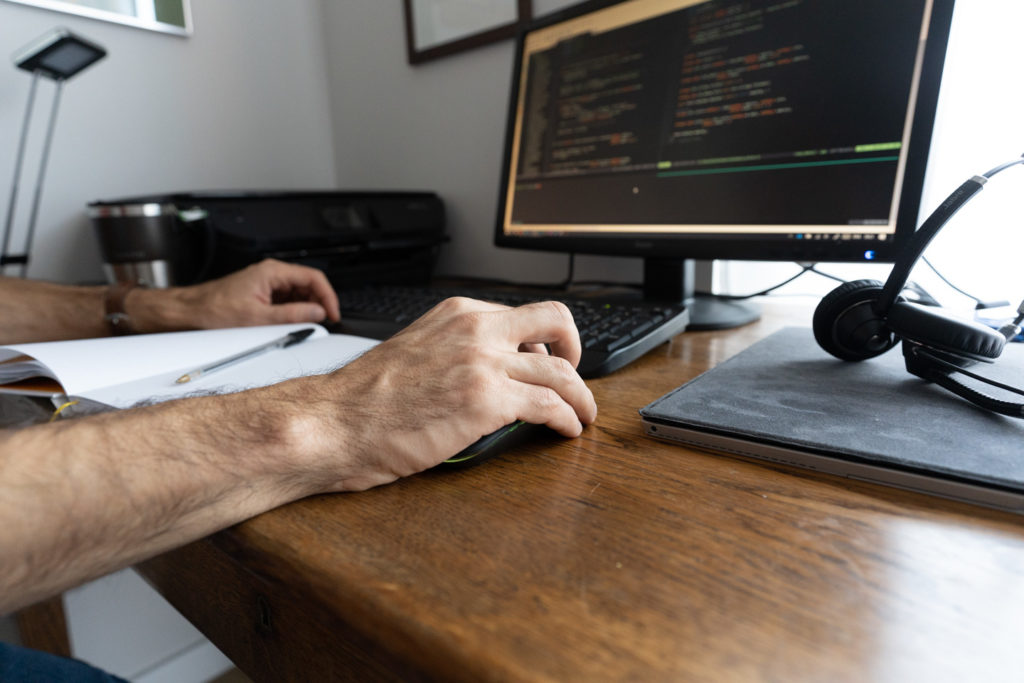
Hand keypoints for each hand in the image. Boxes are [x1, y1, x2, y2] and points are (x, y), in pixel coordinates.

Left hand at [133, 259, 340, 331]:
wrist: (189, 313)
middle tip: (321, 323)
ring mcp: (267, 284)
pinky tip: (289, 324)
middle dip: (317, 304)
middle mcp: (271, 274)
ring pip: (298, 295)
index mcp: (272, 272)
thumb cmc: (214, 311)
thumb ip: (292, 315)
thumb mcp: (258, 318)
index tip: (332, 314)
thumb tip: (317, 313)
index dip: (328, 297)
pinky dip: (292, 313)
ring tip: (302, 326)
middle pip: (308, 286)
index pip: (313, 278)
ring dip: (305, 310)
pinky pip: (286, 302)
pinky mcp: (262, 295)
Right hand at [293, 297, 597, 490]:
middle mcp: (476, 328)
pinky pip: (550, 405)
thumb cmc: (365, 398)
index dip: (545, 339)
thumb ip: (455, 349)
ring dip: (581, 397)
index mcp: (457, 312)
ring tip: (582, 415)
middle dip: (577, 350)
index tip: (548, 359)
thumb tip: (486, 369)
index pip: (522, 313)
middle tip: (576, 377)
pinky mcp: (488, 401)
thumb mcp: (416, 350)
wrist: (336, 422)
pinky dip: (568, 419)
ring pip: (562, 370)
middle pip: (556, 323)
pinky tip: (566, 430)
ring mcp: (484, 362)